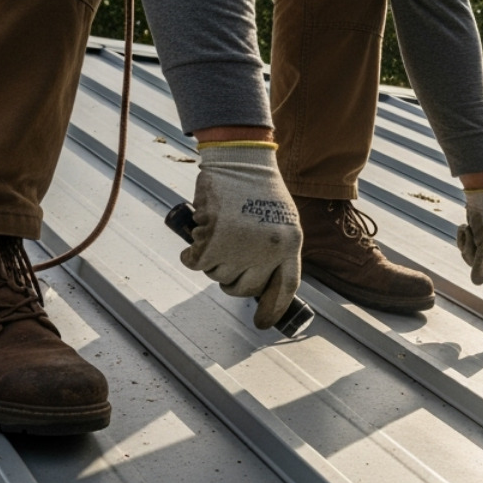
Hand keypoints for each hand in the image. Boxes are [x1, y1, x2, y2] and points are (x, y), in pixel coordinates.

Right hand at [182, 142, 301, 328]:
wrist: (240, 159)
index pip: (284, 288)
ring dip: (213, 261)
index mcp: (291, 245)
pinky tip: (196, 240)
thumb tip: (261, 280)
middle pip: (244, 289)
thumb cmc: (258, 186)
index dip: (273, 309)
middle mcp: (269, 251)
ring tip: (219, 234)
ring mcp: (242, 248)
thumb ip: (276, 249)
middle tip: (226, 257)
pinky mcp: (216, 240)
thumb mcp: (283, 219)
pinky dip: (192, 254)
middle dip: (232, 279)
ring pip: (219, 277)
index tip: (262, 323)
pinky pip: (197, 263)